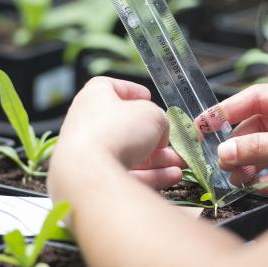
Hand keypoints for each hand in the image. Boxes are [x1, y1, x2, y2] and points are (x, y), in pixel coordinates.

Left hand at [49, 77, 182, 197]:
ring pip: (130, 155)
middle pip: (126, 128)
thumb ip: (160, 119)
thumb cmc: (117, 131)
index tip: (147, 97)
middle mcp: (87, 125)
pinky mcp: (95, 179)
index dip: (131, 90)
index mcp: (94, 98)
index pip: (109, 87)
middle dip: (154, 136)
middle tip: (172, 141)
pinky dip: (151, 176)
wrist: (90, 173)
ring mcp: (89, 155)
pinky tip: (172, 176)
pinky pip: (127, 175)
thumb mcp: (152, 114)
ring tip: (180, 162)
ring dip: (158, 159)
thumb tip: (160, 135)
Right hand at [213, 82, 267, 194]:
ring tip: (236, 177)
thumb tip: (227, 150)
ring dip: (250, 164)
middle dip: (239, 144)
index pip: (256, 99)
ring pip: (267, 150)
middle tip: (221, 159)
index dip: (228, 110)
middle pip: (258, 127)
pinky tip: (259, 186)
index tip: (204, 123)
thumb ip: (263, 148)